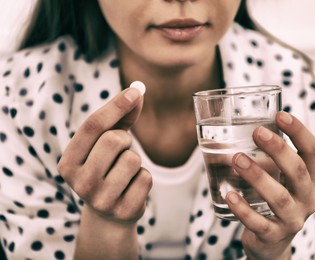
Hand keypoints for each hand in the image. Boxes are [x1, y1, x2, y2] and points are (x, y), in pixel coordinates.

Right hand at [58, 87, 151, 223]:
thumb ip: (120, 117)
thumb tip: (138, 91)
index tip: (136, 91)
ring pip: (133, 159)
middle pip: (113, 140)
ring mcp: (101, 200)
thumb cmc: (107, 168)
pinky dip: (143, 178)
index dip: (115, 105)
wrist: (109, 213)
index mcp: (67, 163)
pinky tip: (132, 187)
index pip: (91, 126)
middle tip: (121, 151)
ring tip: (125, 172)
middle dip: (125, 140)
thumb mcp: (106, 143)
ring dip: (135, 160)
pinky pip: (145, 178)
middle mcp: (80, 183)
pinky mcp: (123, 210)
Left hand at [226, 111, 314, 258]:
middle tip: (257, 132)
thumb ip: (264, 158)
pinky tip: (230, 195)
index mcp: (309, 179)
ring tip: (237, 159)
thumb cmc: (273, 202)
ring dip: (258, 176)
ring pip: (279, 197)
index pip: (311, 151)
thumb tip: (228, 131)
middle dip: (278, 150)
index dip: (299, 132)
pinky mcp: (274, 236)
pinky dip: (244, 209)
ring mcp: (293, 219)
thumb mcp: (278, 179)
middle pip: (297, 171)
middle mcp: (307, 198)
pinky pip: (259, 223)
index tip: (280, 114)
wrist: (272, 244)